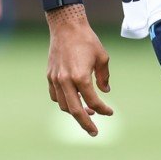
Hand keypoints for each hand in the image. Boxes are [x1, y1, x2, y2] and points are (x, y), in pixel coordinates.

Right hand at [45, 6, 112, 136]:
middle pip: (76, 111)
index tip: (110, 112)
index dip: (104, 109)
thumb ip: (103, 77)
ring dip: (75, 112)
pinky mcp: (49, 76)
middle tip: (94, 132)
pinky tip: (73, 101)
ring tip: (88, 113)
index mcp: (81, 77)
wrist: (66, 26)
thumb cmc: (87, 40)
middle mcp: (66, 81)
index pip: (94, 101)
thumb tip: (105, 91)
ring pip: (64, 105)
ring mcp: (55, 79)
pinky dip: (64, 102)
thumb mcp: (102, 58)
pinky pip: (55, 96)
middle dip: (86, 124)